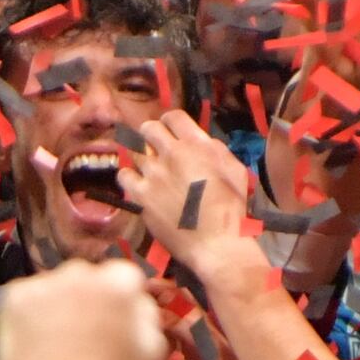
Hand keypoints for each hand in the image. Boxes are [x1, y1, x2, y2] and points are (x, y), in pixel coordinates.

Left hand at [0, 262, 164, 359]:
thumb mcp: (149, 351)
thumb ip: (148, 315)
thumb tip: (138, 301)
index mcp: (119, 283)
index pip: (125, 275)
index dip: (119, 298)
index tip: (113, 316)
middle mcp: (82, 272)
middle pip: (88, 276)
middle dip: (89, 296)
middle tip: (84, 329)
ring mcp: (46, 281)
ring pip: (57, 285)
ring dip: (61, 301)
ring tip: (58, 337)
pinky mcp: (16, 294)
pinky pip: (31, 296)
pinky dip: (33, 311)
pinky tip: (38, 336)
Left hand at [112, 113, 259, 272]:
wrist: (215, 243)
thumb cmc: (231, 210)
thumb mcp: (236, 170)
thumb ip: (217, 150)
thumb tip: (201, 141)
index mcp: (197, 145)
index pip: (173, 116)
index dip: (170, 123)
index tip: (170, 132)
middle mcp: (172, 154)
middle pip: (149, 128)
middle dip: (152, 135)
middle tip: (156, 148)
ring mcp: (153, 174)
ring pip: (135, 153)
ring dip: (143, 159)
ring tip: (151, 172)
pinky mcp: (140, 195)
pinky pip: (124, 175)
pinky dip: (130, 178)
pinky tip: (138, 185)